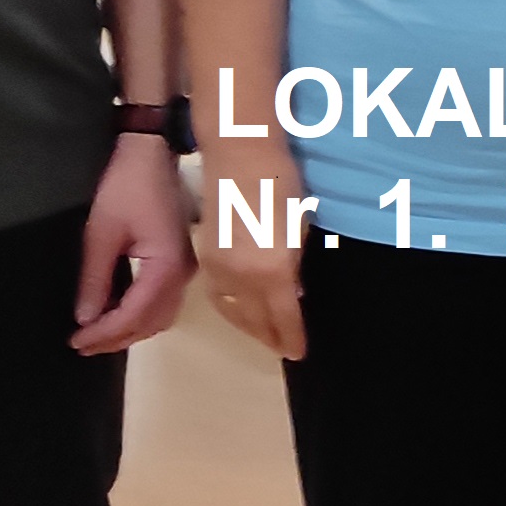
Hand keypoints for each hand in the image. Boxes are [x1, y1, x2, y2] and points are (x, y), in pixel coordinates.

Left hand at [70, 135, 196, 354]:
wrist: (151, 150)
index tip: (76, 341)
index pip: (135, 315)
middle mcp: (183, 273)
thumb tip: (85, 318)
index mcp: (166, 266)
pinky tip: (117, 312)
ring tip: (96, 333)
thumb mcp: (102, 232)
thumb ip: (95, 279)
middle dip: (118, 338)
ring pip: (161, 314)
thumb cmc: (125, 186)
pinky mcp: (180, 259)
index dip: (105, 334)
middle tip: (82, 344)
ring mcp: (186, 267)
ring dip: (131, 328)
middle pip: (153, 322)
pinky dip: (140, 313)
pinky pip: (163, 299)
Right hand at [191, 140, 307, 360]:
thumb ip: (295, 266)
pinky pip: (218, 295)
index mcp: (273, 270)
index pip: (284, 318)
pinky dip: (231, 308)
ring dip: (249, 327)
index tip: (300, 352)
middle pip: (257, 321)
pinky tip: (240, 309)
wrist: (240, 153)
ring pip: (233, 312)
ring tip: (264, 333)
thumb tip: (294, 292)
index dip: (292, 338)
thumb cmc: (281, 183)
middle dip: (271, 337)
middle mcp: (243, 277)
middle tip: (284, 347)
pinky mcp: (205, 256)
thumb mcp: (299, 228)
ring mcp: (220, 268)